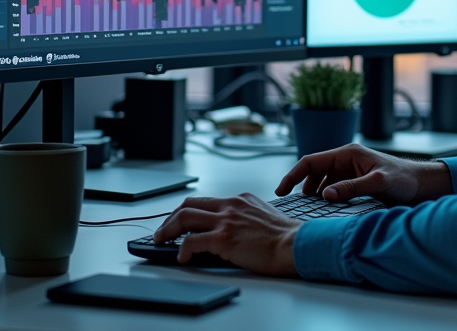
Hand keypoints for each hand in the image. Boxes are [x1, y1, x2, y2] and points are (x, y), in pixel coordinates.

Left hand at [153, 193, 300, 275]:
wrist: (295, 245)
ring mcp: (226, 221)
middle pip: (189, 204)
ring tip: (160, 241)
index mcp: (240, 199)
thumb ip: (244, 216)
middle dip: (170, 218)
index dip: (187, 211)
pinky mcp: (223, 238)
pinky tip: (182, 257)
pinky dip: (182, 249)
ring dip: (167, 230)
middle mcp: (231, 205)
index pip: (205, 201)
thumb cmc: (285, 237)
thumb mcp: (262, 216)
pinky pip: (192, 242)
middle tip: (162, 231)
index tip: (178, 221)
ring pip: (184, 218)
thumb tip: (229, 230)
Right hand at [276, 144, 452, 206]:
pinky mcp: (356, 183)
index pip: (311, 161)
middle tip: (294, 206)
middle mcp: (346, 160)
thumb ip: (351, 188)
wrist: (423, 186)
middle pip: (314, 171)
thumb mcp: (378, 182)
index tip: (281, 191)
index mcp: (348, 154)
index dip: (293, 175)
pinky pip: (334, 189)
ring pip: (323, 182)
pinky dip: (327, 198)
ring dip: (315, 194)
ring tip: (311, 210)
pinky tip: (327, 210)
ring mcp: (350, 172)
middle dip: (302, 186)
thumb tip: (326, 195)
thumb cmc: (405, 179)